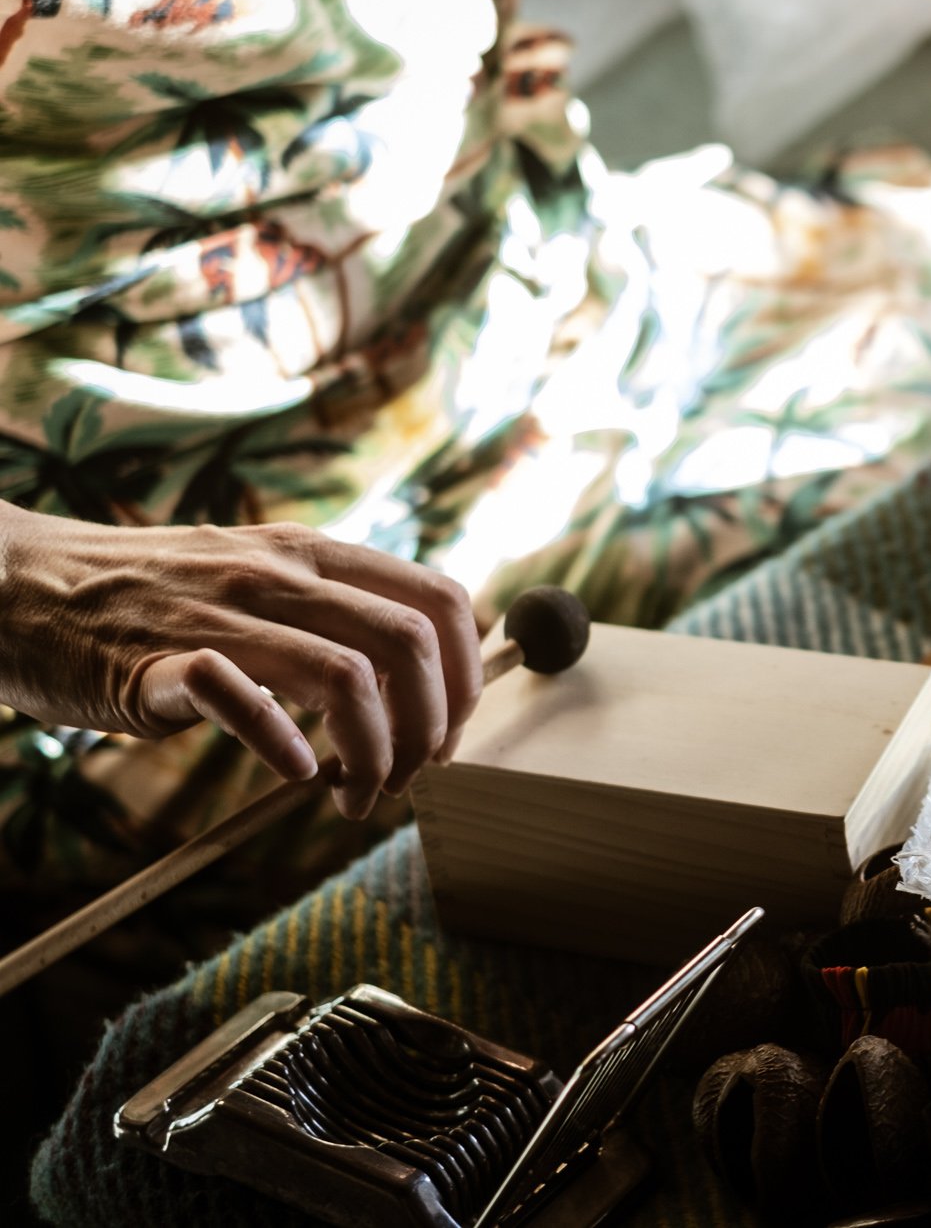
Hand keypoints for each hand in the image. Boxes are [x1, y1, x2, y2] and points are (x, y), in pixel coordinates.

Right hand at [0, 507, 481, 818]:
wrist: (16, 585)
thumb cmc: (145, 597)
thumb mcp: (253, 577)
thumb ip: (325, 613)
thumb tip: (412, 686)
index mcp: (311, 553)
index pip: (441, 599)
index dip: (467, 675)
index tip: (449, 730)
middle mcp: (277, 573)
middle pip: (411, 644)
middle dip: (432, 726)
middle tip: (409, 777)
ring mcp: (218, 613)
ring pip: (349, 676)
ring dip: (375, 753)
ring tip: (358, 796)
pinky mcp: (155, 662)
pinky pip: (241, 697)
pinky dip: (284, 745)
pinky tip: (293, 774)